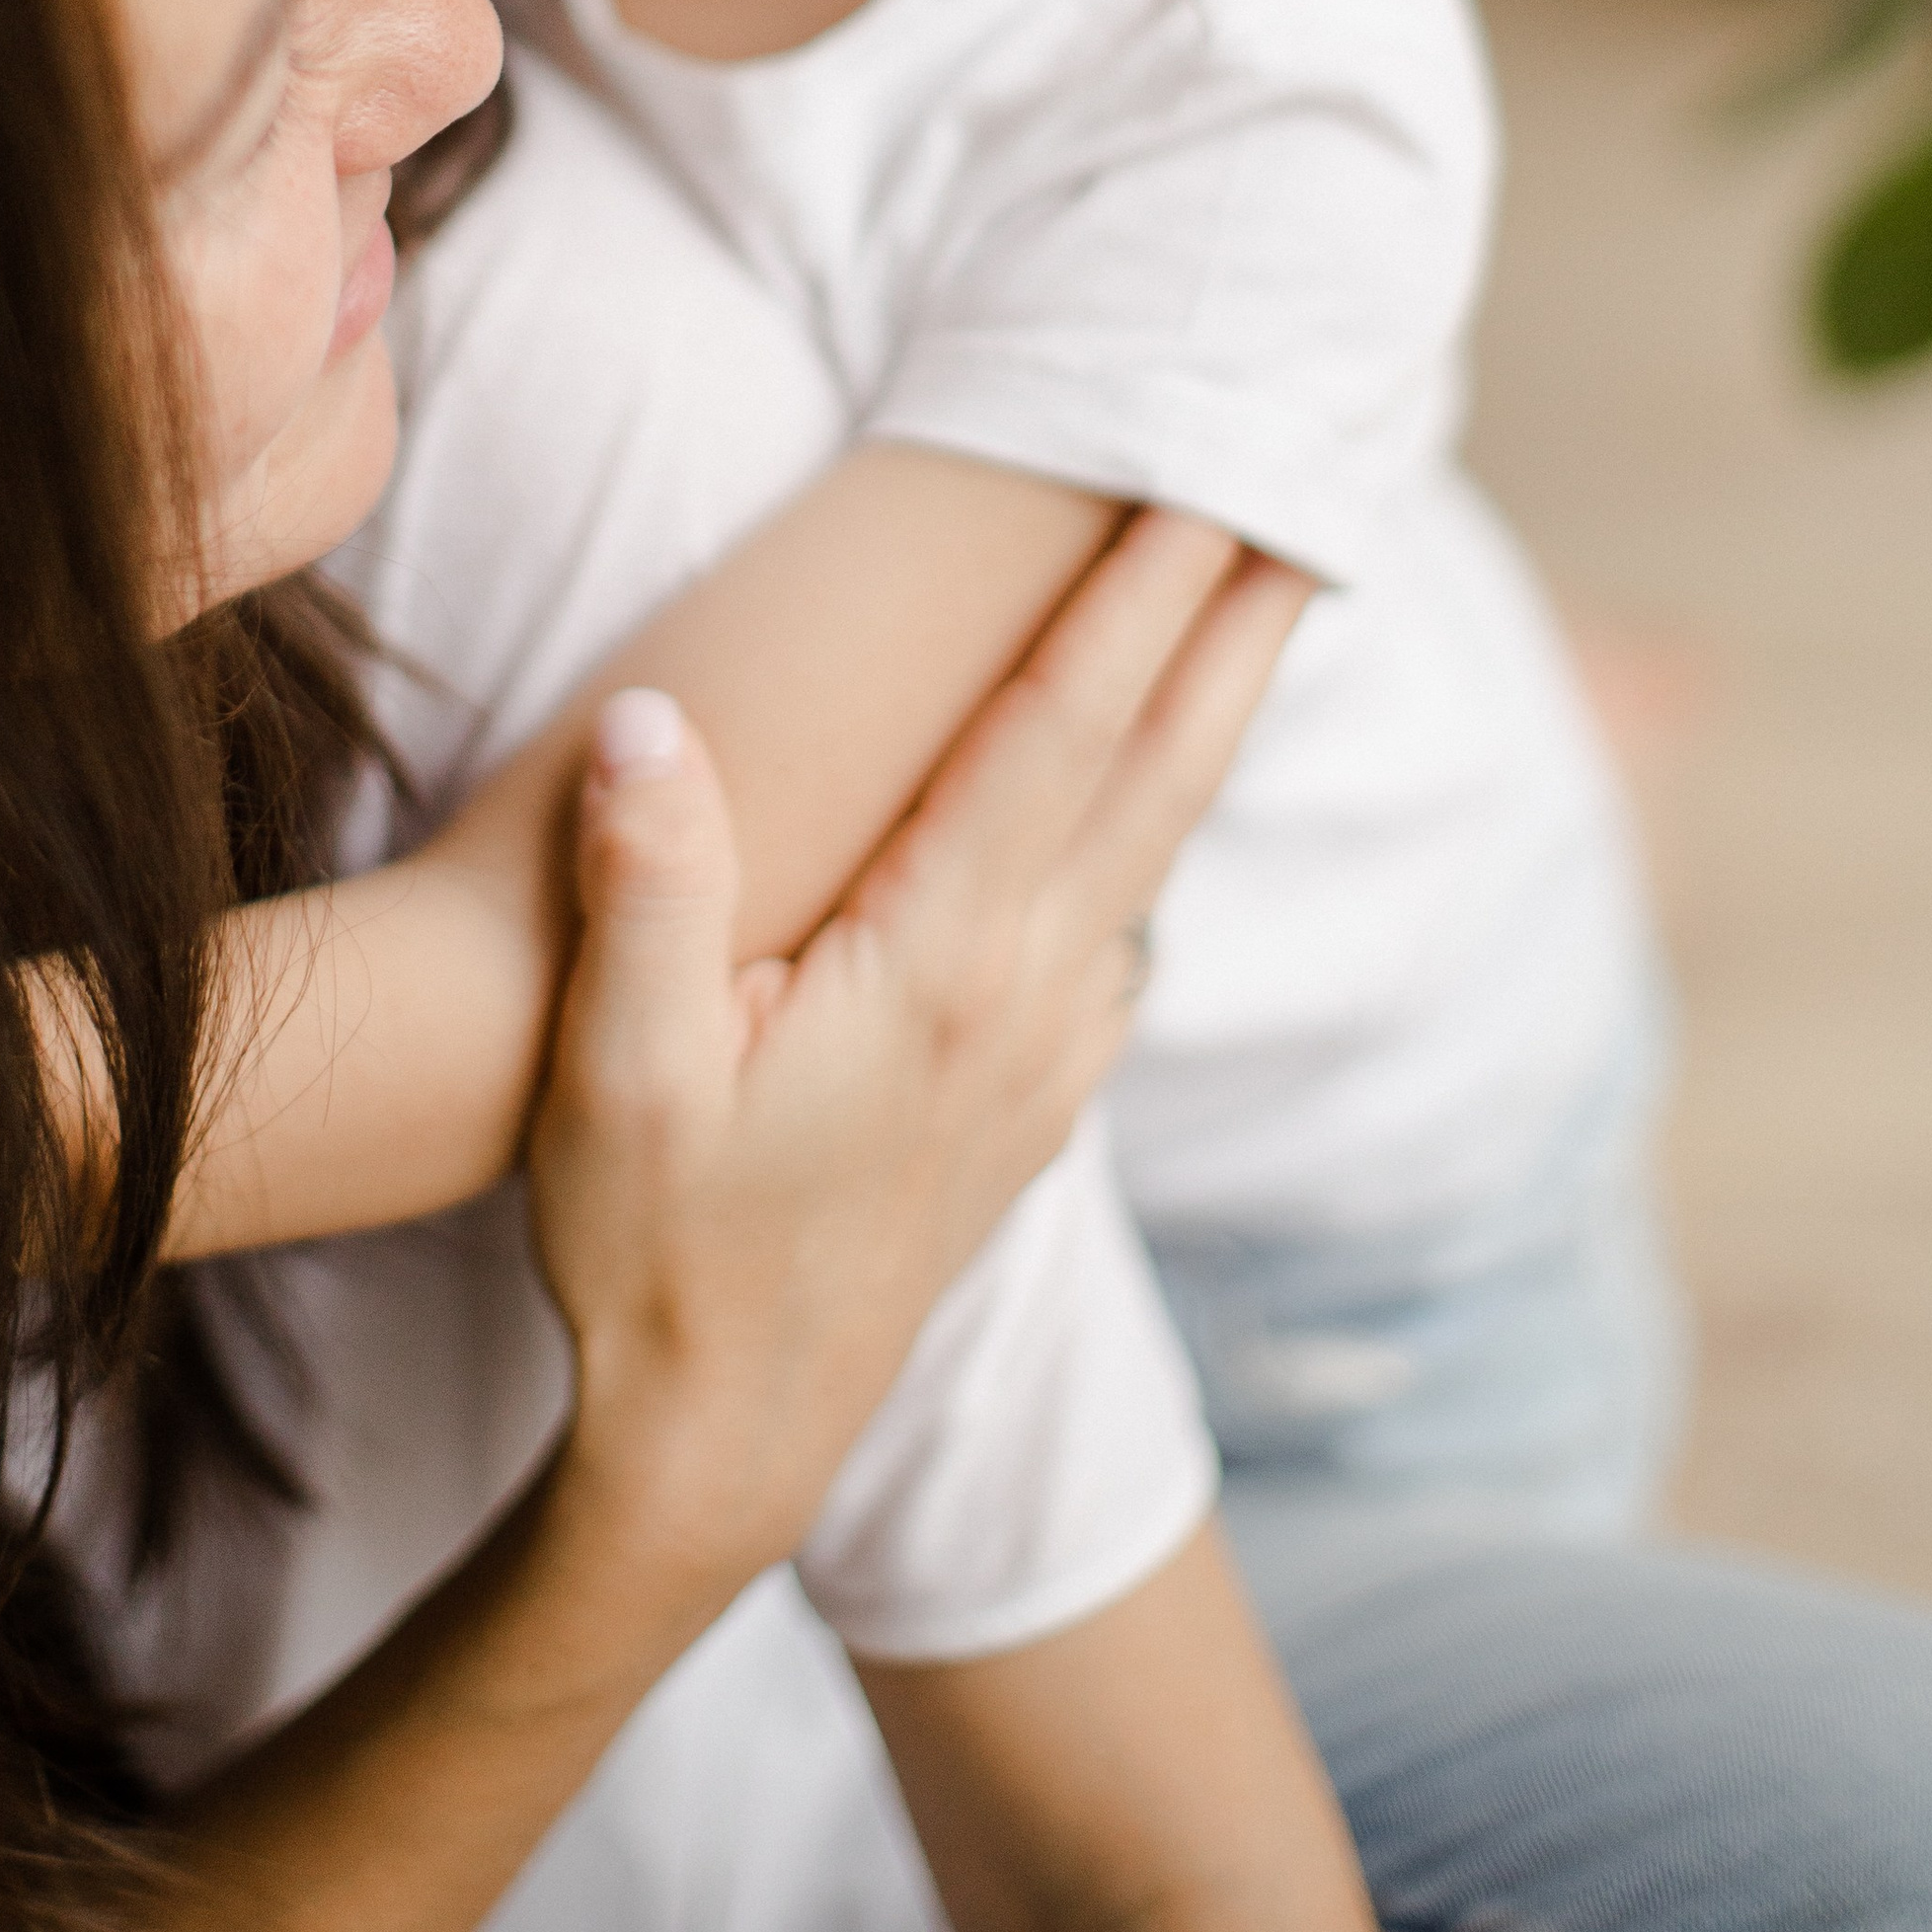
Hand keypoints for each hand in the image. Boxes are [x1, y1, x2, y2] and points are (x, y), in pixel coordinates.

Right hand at [527, 514, 1306, 1602]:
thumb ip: (649, 887)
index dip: (1131, 597)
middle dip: (1235, 627)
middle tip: (1311, 505)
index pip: (1059, 730)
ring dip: (1211, 716)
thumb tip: (652, 716)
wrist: (723, 1447)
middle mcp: (1023, 995)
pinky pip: (1120, 929)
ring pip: (1155, 844)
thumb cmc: (656, 1253)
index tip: (1201, 483)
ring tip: (1261, 617)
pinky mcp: (1027, 1103)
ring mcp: (1040, 1056)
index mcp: (938, 961)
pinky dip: (1155, 833)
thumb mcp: (621, 1074)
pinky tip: (1152, 814)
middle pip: (1159, 769)